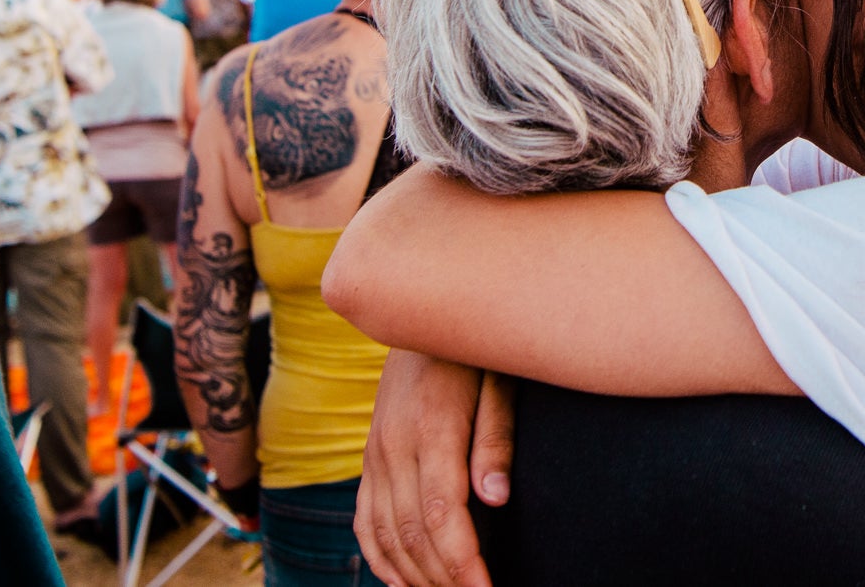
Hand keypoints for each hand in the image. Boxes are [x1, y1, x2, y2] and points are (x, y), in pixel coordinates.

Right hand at [355, 352, 514, 586]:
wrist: (418, 304)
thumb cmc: (474, 347)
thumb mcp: (499, 380)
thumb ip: (496, 437)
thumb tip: (496, 496)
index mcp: (431, 428)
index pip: (442, 513)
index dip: (462, 563)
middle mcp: (395, 445)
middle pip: (413, 533)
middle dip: (443, 579)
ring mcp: (377, 452)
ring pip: (386, 534)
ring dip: (415, 576)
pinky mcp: (370, 457)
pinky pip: (365, 519)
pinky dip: (380, 557)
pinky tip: (402, 583)